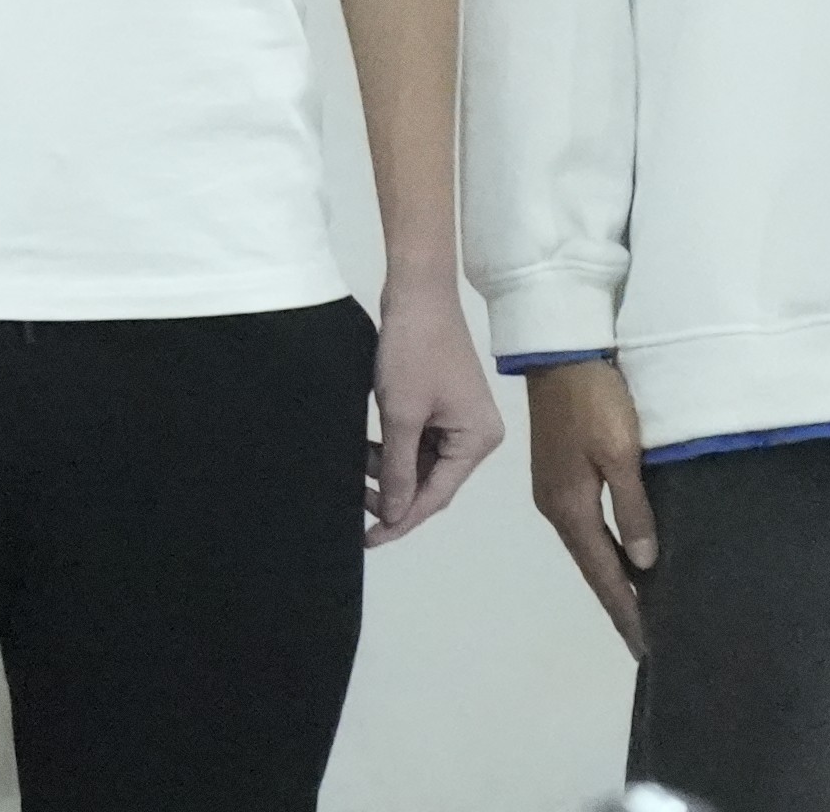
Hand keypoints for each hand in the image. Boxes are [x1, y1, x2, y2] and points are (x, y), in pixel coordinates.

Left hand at [362, 277, 501, 546]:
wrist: (415, 291)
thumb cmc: (412, 350)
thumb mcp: (401, 414)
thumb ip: (400, 469)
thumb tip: (396, 515)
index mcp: (477, 441)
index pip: (437, 495)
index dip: (402, 519)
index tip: (369, 538)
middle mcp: (474, 435)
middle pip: (429, 480)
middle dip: (392, 491)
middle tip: (352, 499)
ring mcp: (458, 418)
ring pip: (418, 460)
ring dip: (386, 467)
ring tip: (351, 466)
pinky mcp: (439, 403)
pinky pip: (414, 438)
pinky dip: (390, 446)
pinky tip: (363, 448)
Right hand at [520, 357, 651, 652]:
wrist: (561, 352)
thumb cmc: (596, 401)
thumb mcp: (622, 453)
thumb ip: (634, 510)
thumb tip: (644, 565)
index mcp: (569, 507)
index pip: (603, 574)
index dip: (627, 612)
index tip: (648, 649)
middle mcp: (556, 507)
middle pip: (593, 567)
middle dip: (619, 605)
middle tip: (649, 642)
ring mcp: (554, 490)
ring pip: (589, 548)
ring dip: (614, 580)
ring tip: (641, 611)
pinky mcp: (560, 474)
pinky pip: (588, 528)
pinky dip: (607, 552)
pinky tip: (624, 559)